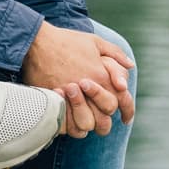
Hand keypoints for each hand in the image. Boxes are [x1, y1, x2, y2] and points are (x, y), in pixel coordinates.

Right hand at [22, 22, 133, 137]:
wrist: (37, 42)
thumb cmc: (66, 41)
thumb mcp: (95, 41)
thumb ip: (116, 54)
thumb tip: (130, 65)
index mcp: (101, 75)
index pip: (120, 101)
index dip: (127, 112)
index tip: (126, 119)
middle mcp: (88, 89)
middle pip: (105, 117)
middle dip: (105, 122)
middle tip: (101, 121)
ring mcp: (70, 97)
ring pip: (86, 125)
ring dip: (87, 125)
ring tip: (85, 123)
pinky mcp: (54, 101)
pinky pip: (66, 125)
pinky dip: (71, 127)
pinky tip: (71, 122)